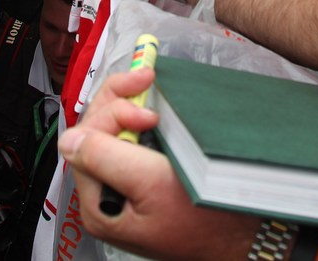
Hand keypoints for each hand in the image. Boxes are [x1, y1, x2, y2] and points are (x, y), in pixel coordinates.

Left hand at [58, 69, 258, 259]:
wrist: (246, 239)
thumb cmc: (205, 220)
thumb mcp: (152, 184)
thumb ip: (106, 159)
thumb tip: (70, 140)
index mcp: (99, 203)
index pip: (86, 140)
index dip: (112, 113)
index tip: (147, 112)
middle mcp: (107, 196)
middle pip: (97, 131)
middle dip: (119, 101)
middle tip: (147, 78)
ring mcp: (126, 189)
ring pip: (114, 132)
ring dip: (129, 105)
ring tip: (150, 84)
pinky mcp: (146, 182)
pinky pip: (133, 142)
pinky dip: (141, 119)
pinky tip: (156, 107)